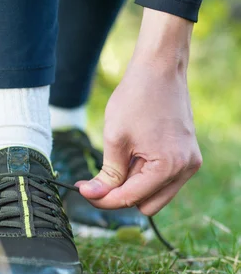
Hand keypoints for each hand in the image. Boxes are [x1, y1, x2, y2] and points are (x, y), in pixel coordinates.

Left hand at [78, 9, 201, 215]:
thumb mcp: (114, 139)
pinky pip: (163, 179)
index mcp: (168, 167)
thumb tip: (93, 196)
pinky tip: (133, 153)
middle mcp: (185, 169)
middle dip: (120, 194)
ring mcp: (189, 163)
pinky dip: (144, 174)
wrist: (160, 68)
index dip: (103, 199)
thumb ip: (106, 174)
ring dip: (133, 184)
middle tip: (99, 178)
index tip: (82, 191)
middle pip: (145, 204)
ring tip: (120, 157)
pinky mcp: (187, 155)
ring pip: (154, 195)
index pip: (130, 199)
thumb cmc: (136, 98)